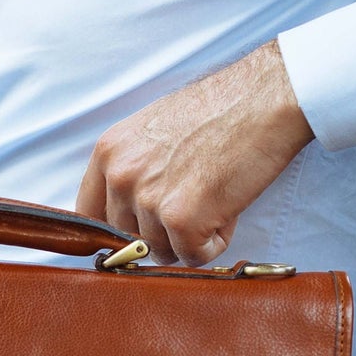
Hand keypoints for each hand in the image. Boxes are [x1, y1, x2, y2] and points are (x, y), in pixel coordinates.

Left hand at [76, 41, 313, 265]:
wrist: (265, 98)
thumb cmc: (220, 110)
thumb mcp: (153, 131)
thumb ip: (131, 170)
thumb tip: (123, 216)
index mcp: (109, 153)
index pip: (89, 216)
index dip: (117, 230)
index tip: (137, 232)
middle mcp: (121, 176)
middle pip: (128, 239)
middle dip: (162, 232)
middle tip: (196, 200)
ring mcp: (148, 199)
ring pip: (161, 251)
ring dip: (192, 236)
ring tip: (215, 196)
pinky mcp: (180, 219)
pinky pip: (192, 257)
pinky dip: (215, 242)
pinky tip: (227, 208)